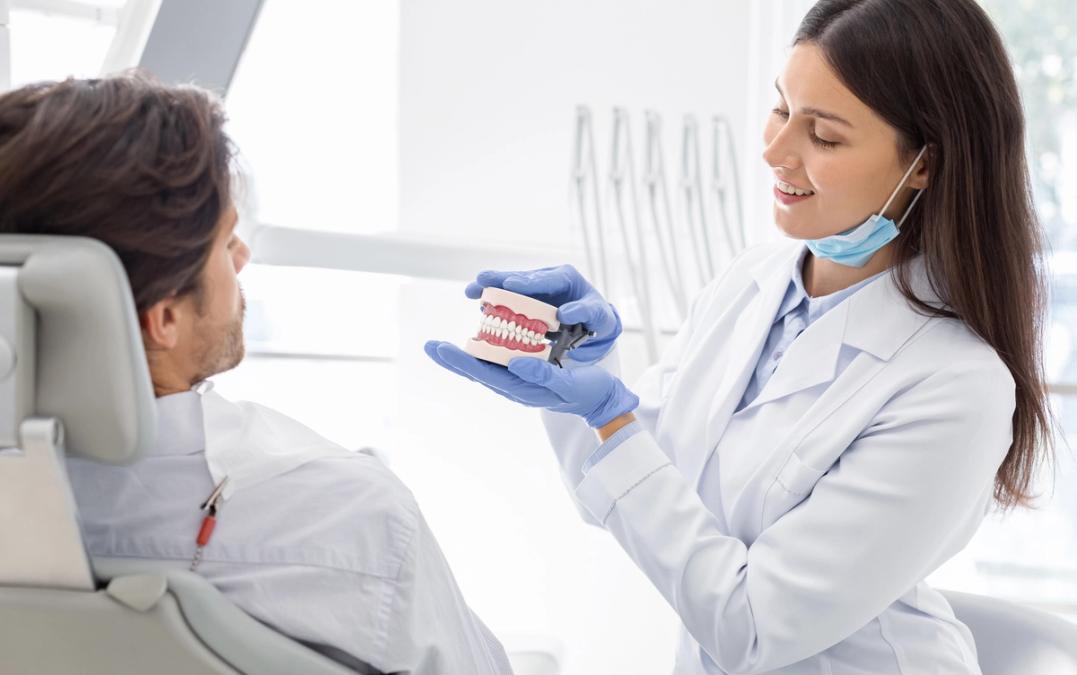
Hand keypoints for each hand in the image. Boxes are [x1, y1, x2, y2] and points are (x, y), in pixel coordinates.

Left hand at [424, 341, 638, 427]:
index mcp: (523, 390)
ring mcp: (519, 380)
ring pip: (485, 367)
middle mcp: (515, 386)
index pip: (485, 374)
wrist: (601, 400)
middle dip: (453, 359)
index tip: (440, 348)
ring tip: (441, 346)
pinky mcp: (525, 373)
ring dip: (463, 356)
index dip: (461, 361)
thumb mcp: (570, 383)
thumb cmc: (588, 391)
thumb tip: (515, 363)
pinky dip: (483, 351)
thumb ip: (544, 376)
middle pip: (478, 371)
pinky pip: (498, 362)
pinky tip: (476, 340)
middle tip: (429, 345)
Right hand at [465, 264, 620, 363]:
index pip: (545, 279)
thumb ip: (584, 311)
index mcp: (565, 278)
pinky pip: (509, 300)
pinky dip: (495, 302)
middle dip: (500, 279)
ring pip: (510, 287)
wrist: (594, 324)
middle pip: (521, 278)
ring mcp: (534, 290)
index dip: (527, 282)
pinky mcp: (527, 301)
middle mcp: (546, 279)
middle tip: (481, 280)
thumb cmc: (597, 317)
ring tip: (471, 290)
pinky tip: (479, 306)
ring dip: (491, 288)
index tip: (511, 284)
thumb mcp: (597, 314)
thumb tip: (564, 314)